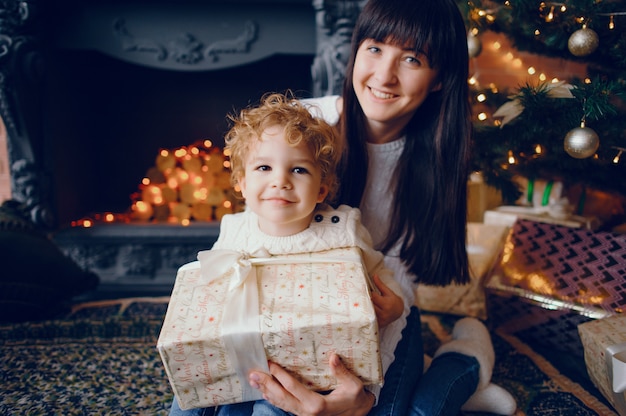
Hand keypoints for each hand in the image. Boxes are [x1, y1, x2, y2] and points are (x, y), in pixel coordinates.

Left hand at [248, 353, 374, 415]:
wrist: (357, 414)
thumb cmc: (355, 398)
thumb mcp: (353, 385)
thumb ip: (342, 372)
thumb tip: (333, 357)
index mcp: (317, 404)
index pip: (293, 388)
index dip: (280, 375)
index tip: (270, 364)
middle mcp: (306, 412)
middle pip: (281, 397)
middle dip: (266, 384)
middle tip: (254, 373)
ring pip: (280, 404)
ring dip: (266, 391)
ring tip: (253, 380)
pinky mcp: (302, 415)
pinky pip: (284, 407)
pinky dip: (272, 399)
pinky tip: (264, 391)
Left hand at [370, 274, 403, 327]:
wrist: (399, 311)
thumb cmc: (392, 300)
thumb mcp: (388, 292)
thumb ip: (380, 284)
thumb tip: (374, 275)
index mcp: (387, 304)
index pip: (373, 297)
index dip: (371, 293)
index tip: (370, 292)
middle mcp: (384, 313)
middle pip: (370, 305)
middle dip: (367, 301)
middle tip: (364, 297)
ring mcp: (381, 320)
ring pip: (369, 312)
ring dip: (366, 308)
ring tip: (365, 304)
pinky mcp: (379, 324)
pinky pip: (370, 319)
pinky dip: (367, 315)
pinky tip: (366, 312)